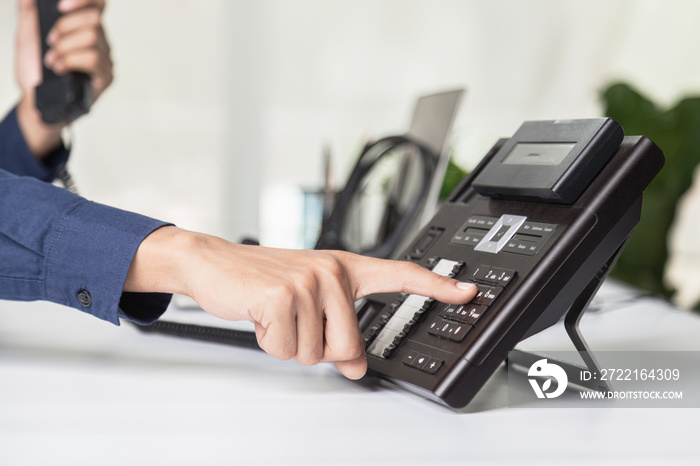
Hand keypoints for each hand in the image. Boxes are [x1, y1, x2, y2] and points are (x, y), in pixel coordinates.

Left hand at [15, 0, 112, 157]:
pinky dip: (71, 60)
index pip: (97, 4)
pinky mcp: (105, 77)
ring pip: (93, 38)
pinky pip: (94, 59)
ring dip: (65, 48)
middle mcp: (98, 41)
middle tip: (50, 43)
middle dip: (65, 28)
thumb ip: (30, 14)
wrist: (37, 102)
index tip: (60, 6)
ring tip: (52, 61)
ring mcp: (104, 59)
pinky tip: (60, 68)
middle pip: (94, 19)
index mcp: (83, 27)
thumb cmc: (36, 73)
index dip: (83, 0)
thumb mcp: (27, 38)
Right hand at [125, 227, 478, 379]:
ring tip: (275, 313)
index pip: (400, 275)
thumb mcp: (308, 304)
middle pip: (348, 347)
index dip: (436, 286)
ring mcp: (309, 282)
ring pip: (315, 353)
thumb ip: (339, 331)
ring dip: (289, 343)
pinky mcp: (282, 296)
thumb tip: (359, 368)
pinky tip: (261, 315)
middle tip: (294, 320)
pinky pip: (286, 349)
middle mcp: (333, 272)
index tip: (467, 292)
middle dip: (318, 347)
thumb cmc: (263, 281)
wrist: (215, 263)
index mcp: (345, 270)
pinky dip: (270, 342)